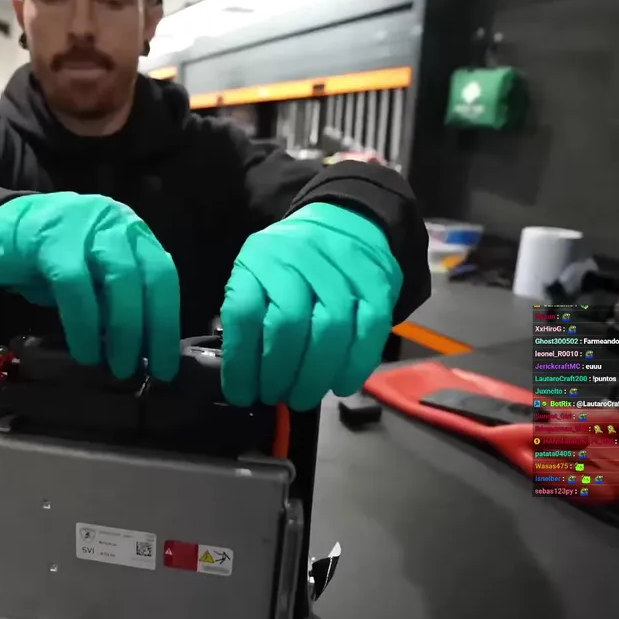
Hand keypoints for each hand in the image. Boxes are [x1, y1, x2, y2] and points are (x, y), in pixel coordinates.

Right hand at [0, 192, 180, 379]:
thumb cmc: (49, 258)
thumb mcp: (91, 275)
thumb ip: (116, 299)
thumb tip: (143, 347)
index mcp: (132, 232)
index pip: (164, 276)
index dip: (167, 323)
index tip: (165, 365)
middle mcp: (115, 222)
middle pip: (148, 278)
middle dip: (149, 330)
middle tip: (141, 370)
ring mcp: (85, 226)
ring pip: (119, 280)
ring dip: (122, 330)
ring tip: (116, 366)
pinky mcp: (51, 239)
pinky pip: (75, 286)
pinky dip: (83, 324)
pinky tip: (84, 350)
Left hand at [220, 203, 401, 410]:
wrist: (343, 221)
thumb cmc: (290, 262)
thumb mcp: (255, 275)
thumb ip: (247, 319)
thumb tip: (243, 380)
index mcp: (258, 259)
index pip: (244, 313)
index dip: (241, 362)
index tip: (241, 393)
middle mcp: (297, 258)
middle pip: (287, 324)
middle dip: (278, 373)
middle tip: (275, 396)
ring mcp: (341, 269)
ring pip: (330, 331)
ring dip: (314, 376)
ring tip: (302, 396)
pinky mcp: (377, 283)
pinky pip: (369, 332)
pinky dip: (354, 366)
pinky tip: (339, 385)